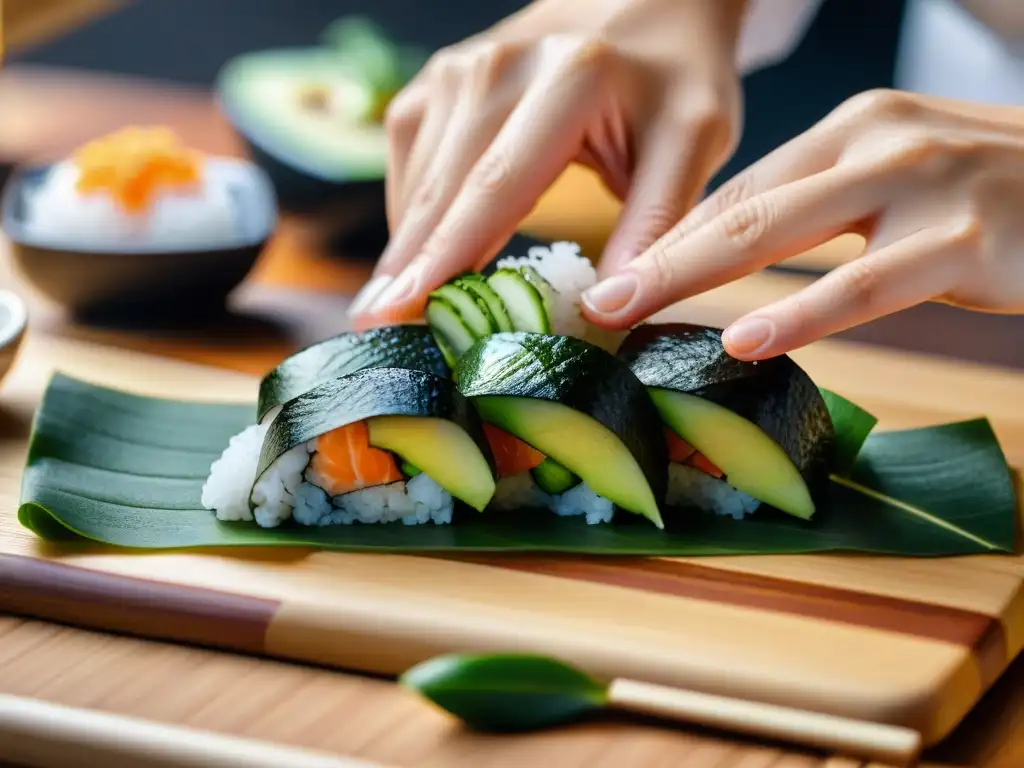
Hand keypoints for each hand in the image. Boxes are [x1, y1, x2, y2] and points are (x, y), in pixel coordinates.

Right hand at [349, 0, 745, 326]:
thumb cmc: (675, 79)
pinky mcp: (440, 78)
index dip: (445, 257)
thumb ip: (654, 224)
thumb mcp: (693, 143)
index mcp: (569, 78)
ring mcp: (460, 67)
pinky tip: (421, 250)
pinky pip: (409, 154)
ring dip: (405, 246)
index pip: (496, 187)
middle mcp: (499, 66)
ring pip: (417, 178)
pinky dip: (412, 209)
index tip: (402, 312)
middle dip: (405, 266)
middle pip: (441, 188)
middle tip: (374, 329)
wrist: (650, 3)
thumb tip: (605, 311)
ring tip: (393, 309)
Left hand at [580, 89, 1023, 358]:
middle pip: (738, 208)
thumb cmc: (995, 194)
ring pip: (780, 235)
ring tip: (628, 315)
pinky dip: (800, 315)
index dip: (668, 241)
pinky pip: (864, 284)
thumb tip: (727, 255)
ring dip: (691, 278)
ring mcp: (918, 185)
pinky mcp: (961, 238)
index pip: (737, 192)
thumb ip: (821, 211)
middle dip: (655, 258)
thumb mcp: (899, 184)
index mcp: (849, 131)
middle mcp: (873, 143)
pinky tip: (746, 341)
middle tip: (592, 300)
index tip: (614, 281)